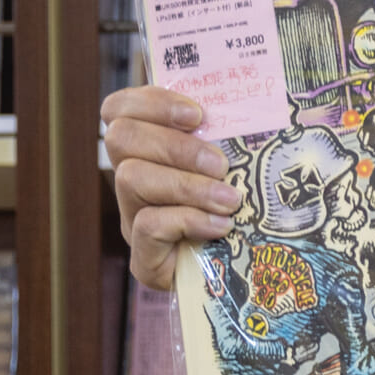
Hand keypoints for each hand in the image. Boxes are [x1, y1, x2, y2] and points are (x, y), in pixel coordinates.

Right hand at [102, 85, 239, 289]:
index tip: (197, 115)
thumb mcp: (239, 161)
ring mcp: (133, 219)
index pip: (119, 110)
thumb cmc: (248, 204)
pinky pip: (147, 225)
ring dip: (187, 185)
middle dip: (175, 146)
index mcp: (151, 150)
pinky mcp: (143, 258)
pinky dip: (189, 219)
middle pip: (122, 138)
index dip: (150, 103)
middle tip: (221, 164)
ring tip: (229, 199)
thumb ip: (231, 133)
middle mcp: (134, 181)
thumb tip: (255, 102)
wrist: (249, 273)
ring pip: (131, 179)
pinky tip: (221, 225)